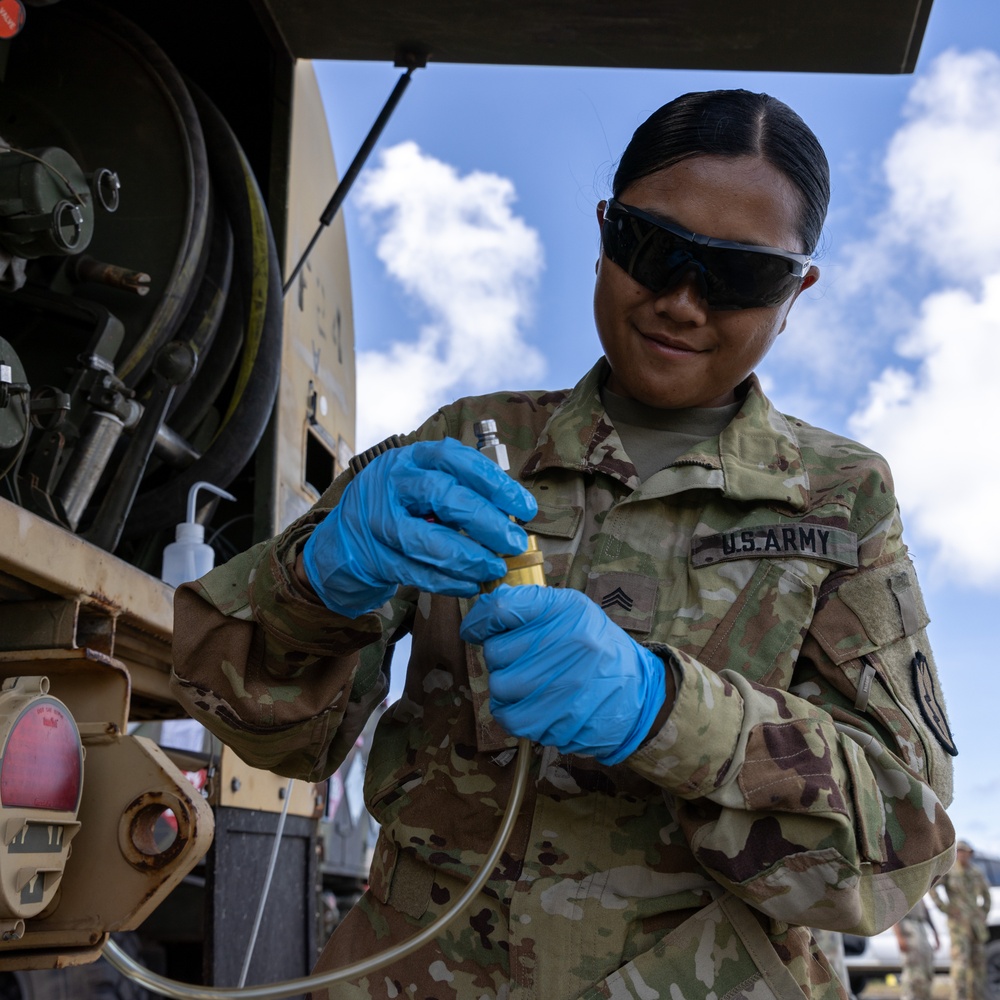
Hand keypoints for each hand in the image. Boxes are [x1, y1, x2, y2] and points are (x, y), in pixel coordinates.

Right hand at [303, 439, 536, 616]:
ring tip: (495, 569)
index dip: (494, 483)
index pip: (456, 459)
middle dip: (485, 521)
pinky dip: (446, 581)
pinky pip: (414, 571)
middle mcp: (391, 482)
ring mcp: (377, 520)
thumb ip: (460, 491)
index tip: (525, 507)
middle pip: (441, 495)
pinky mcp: (372, 556)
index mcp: (411, 458)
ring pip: (426, 538)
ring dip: (468, 557)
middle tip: (514, 542)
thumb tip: (512, 514)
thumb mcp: (423, 486)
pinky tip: (470, 585)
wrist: (344, 540)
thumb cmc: (398, 509)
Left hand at [459, 586, 666, 764]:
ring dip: (506, 684)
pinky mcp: (555, 720)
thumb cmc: (597, 649)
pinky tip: (529, 702)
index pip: (501, 608)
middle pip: (494, 650)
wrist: (636, 694)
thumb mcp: (573, 611)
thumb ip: (530, 605)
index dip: (480, 619)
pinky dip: (511, 710)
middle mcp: (564, 644)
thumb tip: (482, 613)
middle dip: (501, 656)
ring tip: (527, 681)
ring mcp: (560, 686)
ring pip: (498, 685)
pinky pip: (507, 715)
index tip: (478, 628)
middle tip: (522, 658)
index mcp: (566, 610)